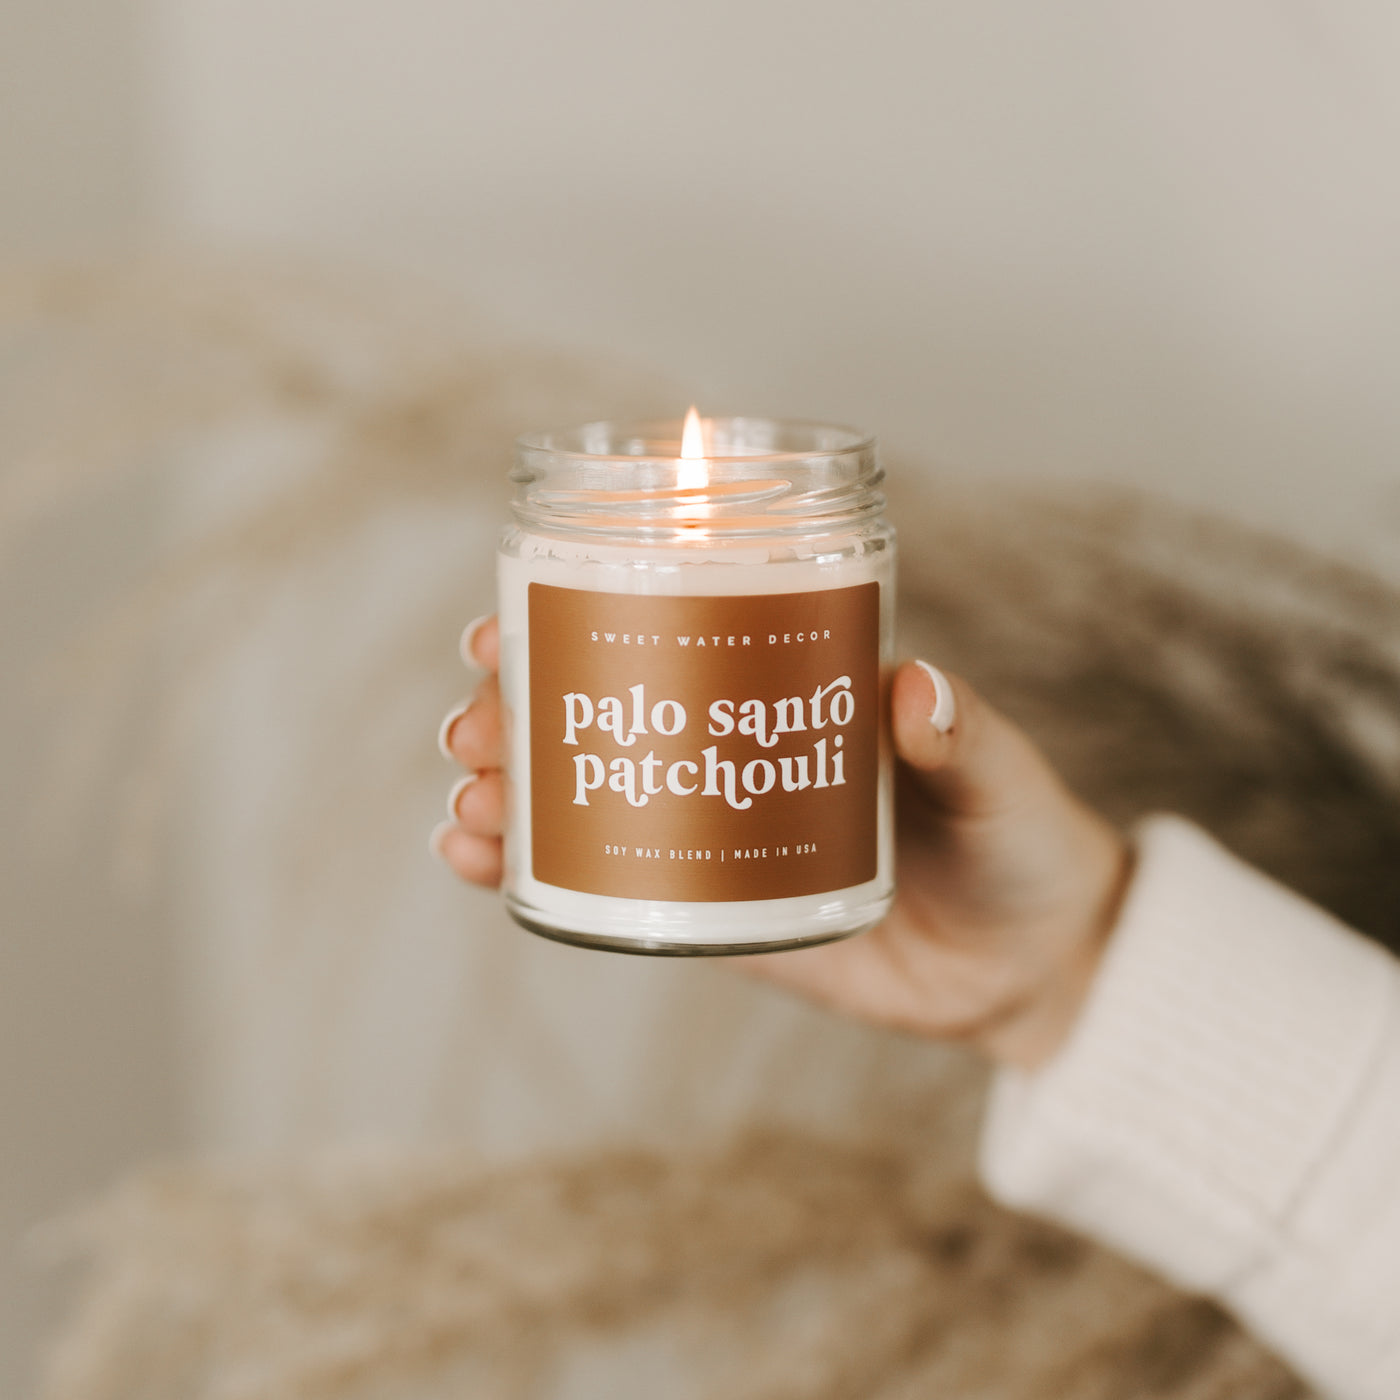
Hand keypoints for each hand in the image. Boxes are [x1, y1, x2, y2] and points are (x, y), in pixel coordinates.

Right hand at [434, 618, 1130, 1069]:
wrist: (1030, 965)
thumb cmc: (1022, 843)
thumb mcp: (1001, 779)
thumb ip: (967, 738)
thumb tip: (914, 687)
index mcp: (788, 695)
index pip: (669, 637)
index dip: (578, 620)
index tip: (512, 619)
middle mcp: (733, 755)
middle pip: (600, 718)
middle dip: (518, 714)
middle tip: (474, 728)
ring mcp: (715, 837)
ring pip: (585, 803)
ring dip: (507, 796)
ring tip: (469, 807)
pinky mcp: (717, 916)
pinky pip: (614, 893)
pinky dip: (537, 878)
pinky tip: (484, 867)